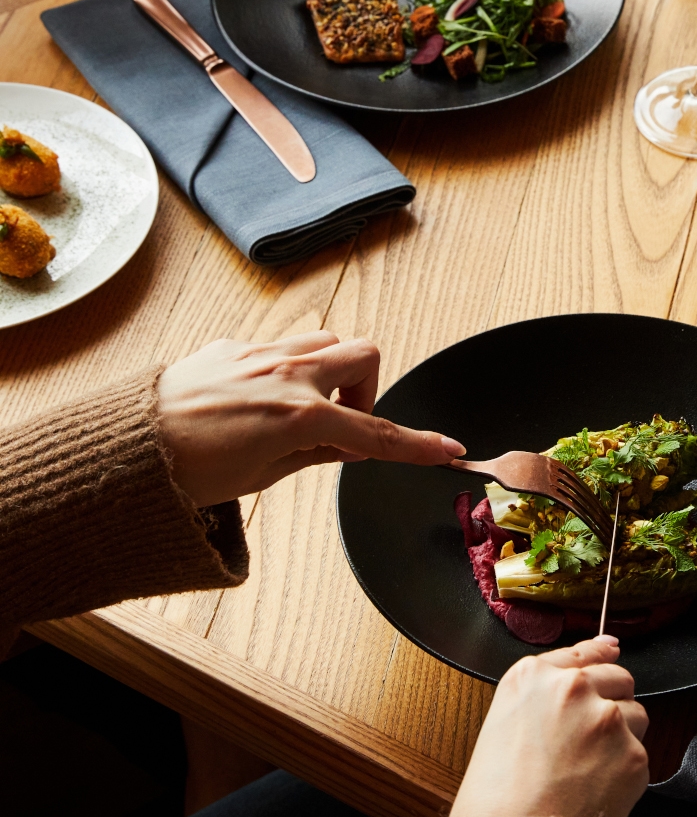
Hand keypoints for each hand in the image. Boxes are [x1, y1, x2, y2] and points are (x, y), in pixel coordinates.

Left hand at [156, 331, 464, 507]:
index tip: (447, 450)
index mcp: (302, 415)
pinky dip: (287, 371)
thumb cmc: (189, 471)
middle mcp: (288, 374)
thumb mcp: (263, 475)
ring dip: (331, 371)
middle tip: (347, 421)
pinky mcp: (232, 347)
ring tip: (308, 409)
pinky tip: (261, 402)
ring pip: (324, 341)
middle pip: (364, 355)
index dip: (416, 446)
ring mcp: (260, 353)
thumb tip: (348, 445)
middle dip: (368, 388)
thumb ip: (316, 452)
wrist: (130, 447)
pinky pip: (280, 347)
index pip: (376, 431)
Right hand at [449, 637, 649, 816]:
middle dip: (612, 701)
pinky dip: (625, 771)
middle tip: (590, 738)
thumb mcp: (503, 722)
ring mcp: (605, 719)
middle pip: (618, 677)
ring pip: (636, 714)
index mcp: (531, 676)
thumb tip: (604, 650)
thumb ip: (544, 689)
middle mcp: (571, 688)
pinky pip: (640, 753)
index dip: (598, 658)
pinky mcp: (632, 754)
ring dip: (622, 735)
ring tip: (588, 769)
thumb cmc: (497, 795)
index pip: (583, 652)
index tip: (610, 654)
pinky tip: (596, 789)